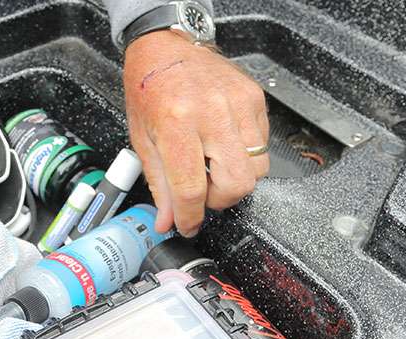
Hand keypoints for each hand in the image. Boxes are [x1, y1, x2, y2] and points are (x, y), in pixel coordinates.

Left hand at [123, 30, 269, 235]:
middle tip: (202, 191)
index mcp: (177, 123)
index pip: (192, 188)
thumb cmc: (149, 87)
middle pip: (237, 184)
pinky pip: (262, 145)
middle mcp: (211, 112)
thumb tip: (169, 220)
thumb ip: (159, 184)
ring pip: (257, 169)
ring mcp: (238, 104)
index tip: (188, 225)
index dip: (190, 217)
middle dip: (220, 200)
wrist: (165, 47)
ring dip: (234, 179)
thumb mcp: (143, 139)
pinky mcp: (254, 98)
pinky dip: (244, 156)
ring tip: (212, 166)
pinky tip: (222, 145)